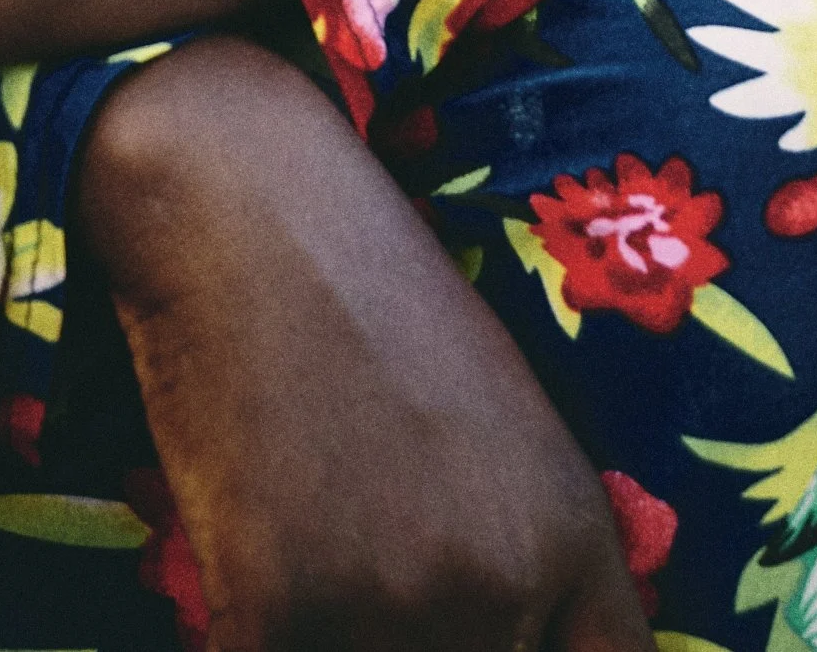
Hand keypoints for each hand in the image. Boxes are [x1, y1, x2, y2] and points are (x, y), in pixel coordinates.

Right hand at [78, 38, 650, 651]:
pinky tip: (244, 571)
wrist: (245, 208)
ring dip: (330, 635)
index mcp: (571, 535)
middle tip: (374, 558)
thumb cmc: (367, 287)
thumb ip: (524, 545)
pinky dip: (251, 629)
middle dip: (421, 639)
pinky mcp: (273, 612)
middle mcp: (502, 587)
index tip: (500, 634)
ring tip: (309, 545)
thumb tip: (508, 632)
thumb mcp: (501, 411)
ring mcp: (390, 607)